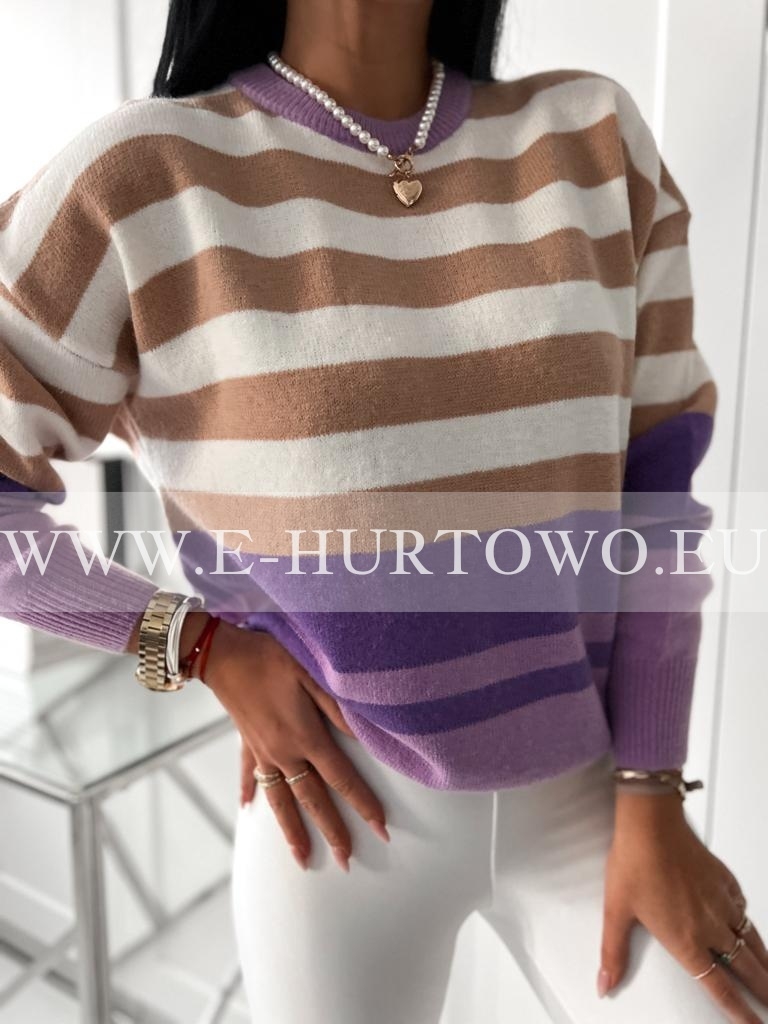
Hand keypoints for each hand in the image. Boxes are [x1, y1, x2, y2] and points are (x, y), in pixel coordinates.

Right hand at [188, 615, 389, 870]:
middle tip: (347, 862)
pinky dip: (250, 793)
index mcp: (306, 737)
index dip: (364, 806)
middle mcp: (284, 753)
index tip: (381, 830)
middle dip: (332, 832)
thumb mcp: (312, 675)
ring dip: (292, 831)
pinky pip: (249, 775)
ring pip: (280, 801)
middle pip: (313, 801)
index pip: (343, 779)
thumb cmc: (272, 657)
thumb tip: (365, 738)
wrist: (223, 654)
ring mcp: (262, 752)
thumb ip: (338, 708)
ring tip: (302, 860)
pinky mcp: (246, 742)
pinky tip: (248, 810)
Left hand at [599, 789, 767, 1022]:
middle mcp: (709, 925)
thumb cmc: (634, 861)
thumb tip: (605, 982)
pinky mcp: (724, 879)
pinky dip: (748, 921)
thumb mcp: (616, 911)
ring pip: (750, 939)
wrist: (652, 823)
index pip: (718, 987)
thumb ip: (613, 952)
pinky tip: (746, 922)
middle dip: (763, 990)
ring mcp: (721, 901)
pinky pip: (743, 906)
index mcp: (684, 939)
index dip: (739, 1011)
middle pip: (745, 967)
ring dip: (763, 961)